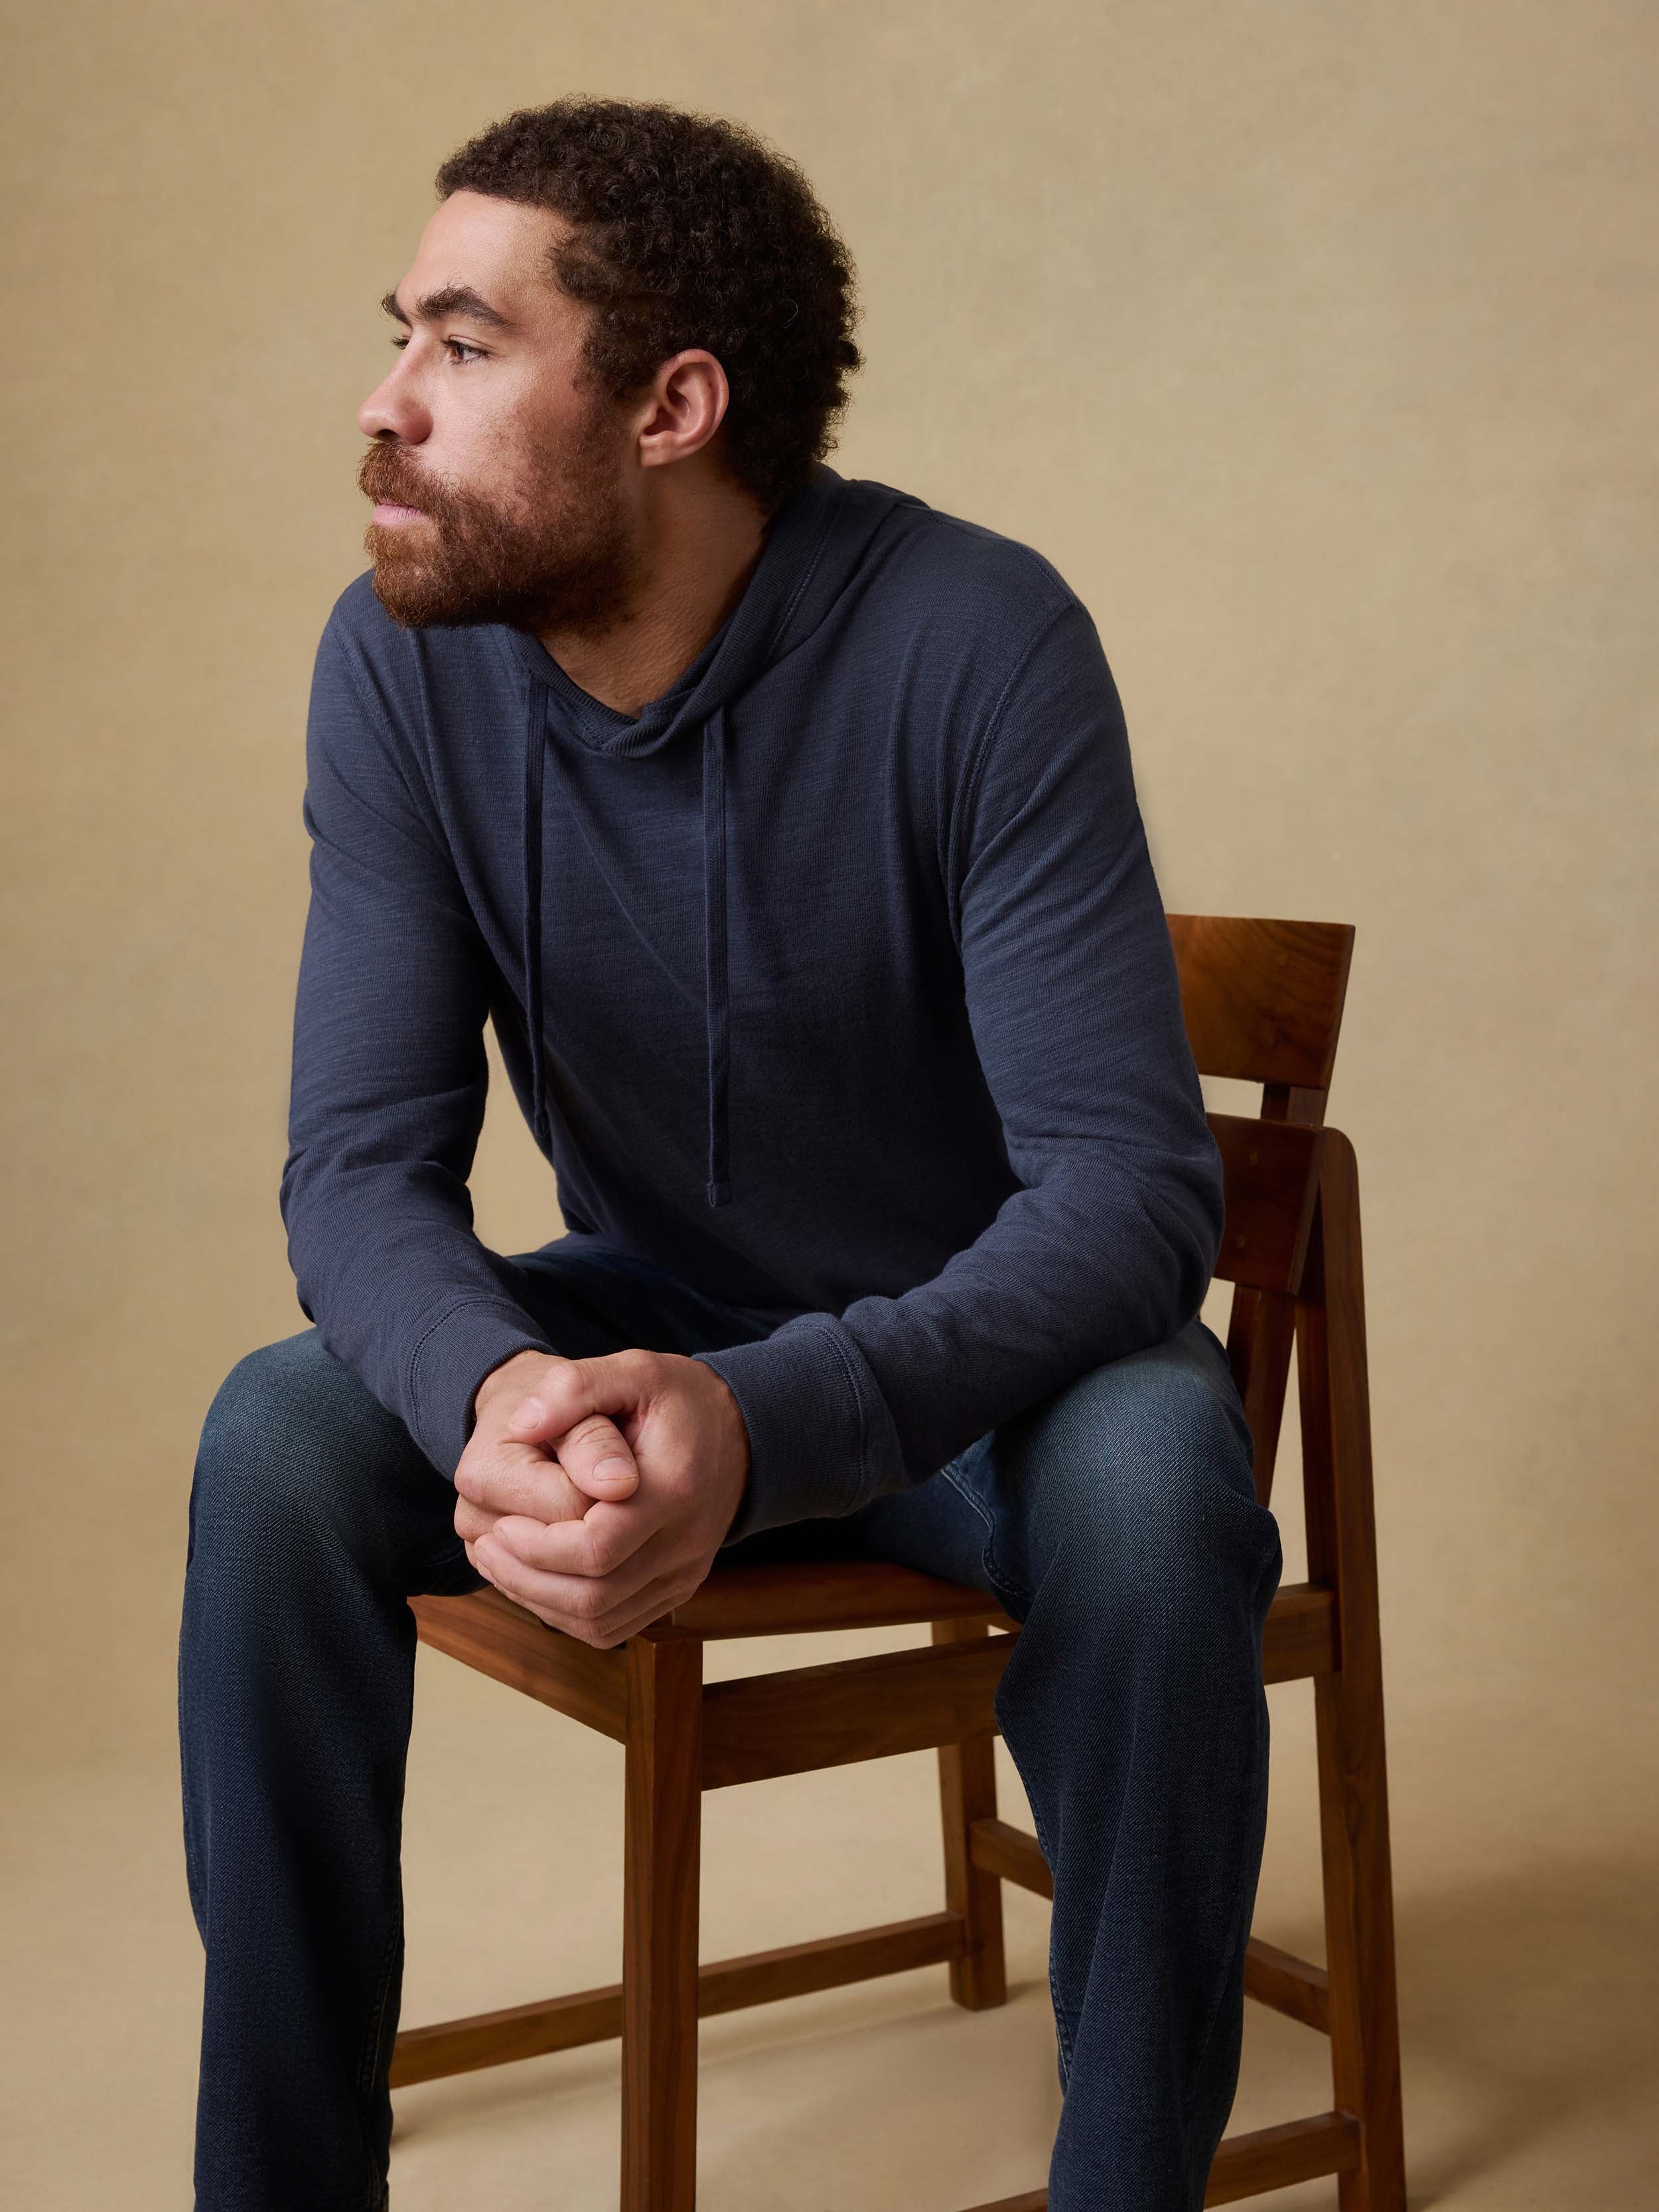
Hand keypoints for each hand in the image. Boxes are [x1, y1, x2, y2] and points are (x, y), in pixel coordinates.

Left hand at [456, 1348, 750, 1647]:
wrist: (740, 1433)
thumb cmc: (678, 1400)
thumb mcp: (633, 1371)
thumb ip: (575, 1389)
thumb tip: (521, 1425)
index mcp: (675, 1490)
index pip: (599, 1547)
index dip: (538, 1547)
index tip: (500, 1525)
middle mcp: (685, 1544)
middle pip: (595, 1595)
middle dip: (527, 1578)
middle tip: (488, 1546)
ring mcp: (683, 1574)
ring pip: (601, 1621)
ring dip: (539, 1601)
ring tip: (500, 1563)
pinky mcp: (675, 1590)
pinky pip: (614, 1627)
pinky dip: (566, 1615)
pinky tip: (536, 1581)